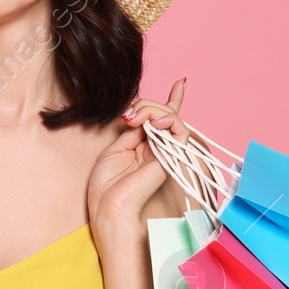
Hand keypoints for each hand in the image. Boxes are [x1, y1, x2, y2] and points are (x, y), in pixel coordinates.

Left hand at [87, 78, 189, 231]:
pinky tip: (156, 121)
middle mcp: (157, 147)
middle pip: (162, 113)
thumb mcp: (115, 149)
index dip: (173, 100)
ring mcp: (165, 151)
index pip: (160, 119)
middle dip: (146, 105)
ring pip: (170, 117)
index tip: (181, 83)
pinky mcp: (171, 156)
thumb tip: (145, 115)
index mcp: (143, 145)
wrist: (110, 206)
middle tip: (130, 117)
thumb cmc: (108, 185)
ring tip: (138, 118)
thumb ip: (134, 130)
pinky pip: (179, 130)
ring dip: (153, 110)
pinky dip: (169, 119)